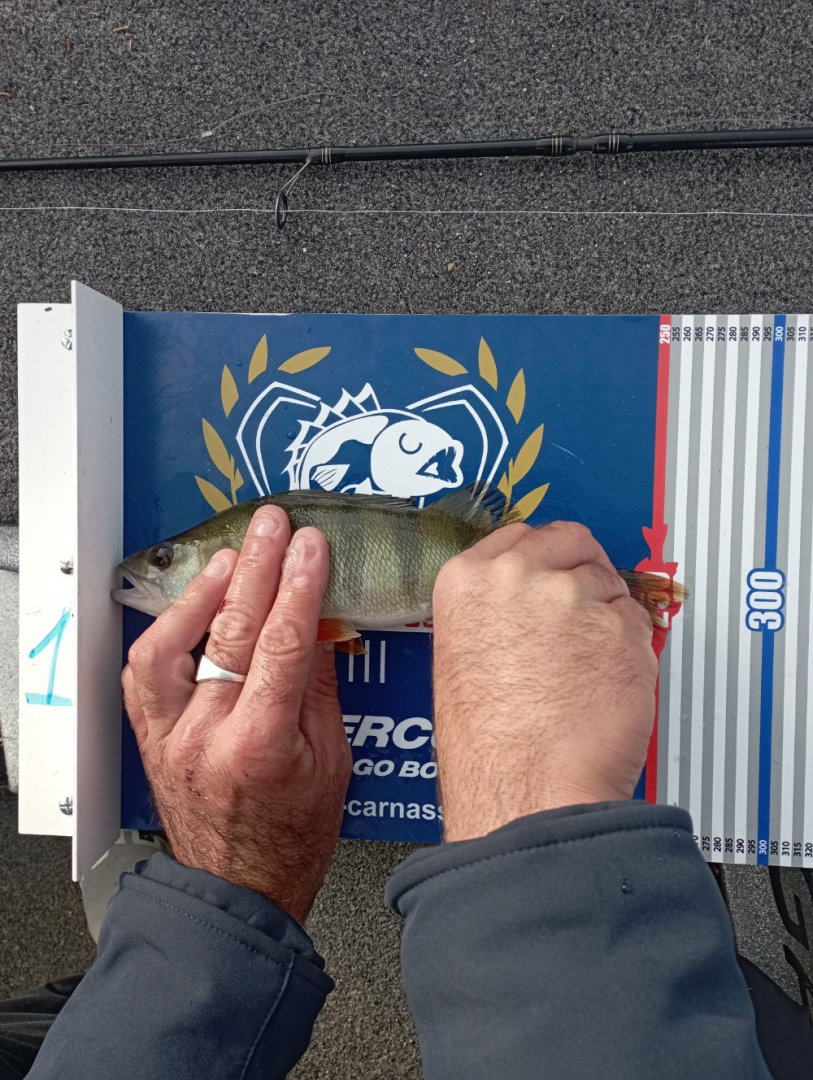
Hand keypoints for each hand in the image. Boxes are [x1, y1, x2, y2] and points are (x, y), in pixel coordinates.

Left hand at [123, 507, 351, 923]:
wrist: (238, 890)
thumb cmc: (293, 837)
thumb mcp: (333, 761)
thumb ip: (319, 684)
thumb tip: (318, 619)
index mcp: (260, 745)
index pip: (282, 643)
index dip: (299, 585)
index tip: (311, 547)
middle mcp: (205, 736)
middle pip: (231, 631)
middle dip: (257, 567)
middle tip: (273, 526)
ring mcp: (169, 735)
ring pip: (172, 643)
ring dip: (205, 591)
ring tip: (233, 556)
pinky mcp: (149, 736)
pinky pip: (144, 670)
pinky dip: (168, 627)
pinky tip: (194, 601)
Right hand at [432, 521, 657, 841]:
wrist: (526, 793)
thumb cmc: (490, 750)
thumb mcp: (461, 660)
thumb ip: (494, 611)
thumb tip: (528, 600)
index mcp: (466, 581)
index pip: (521, 534)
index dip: (545, 557)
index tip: (554, 570)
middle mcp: (517, 576)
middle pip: (573, 542)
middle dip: (583, 571)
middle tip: (582, 616)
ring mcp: (572, 597)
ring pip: (610, 584)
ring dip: (608, 617)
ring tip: (586, 671)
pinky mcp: (620, 626)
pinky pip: (639, 623)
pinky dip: (633, 650)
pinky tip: (607, 686)